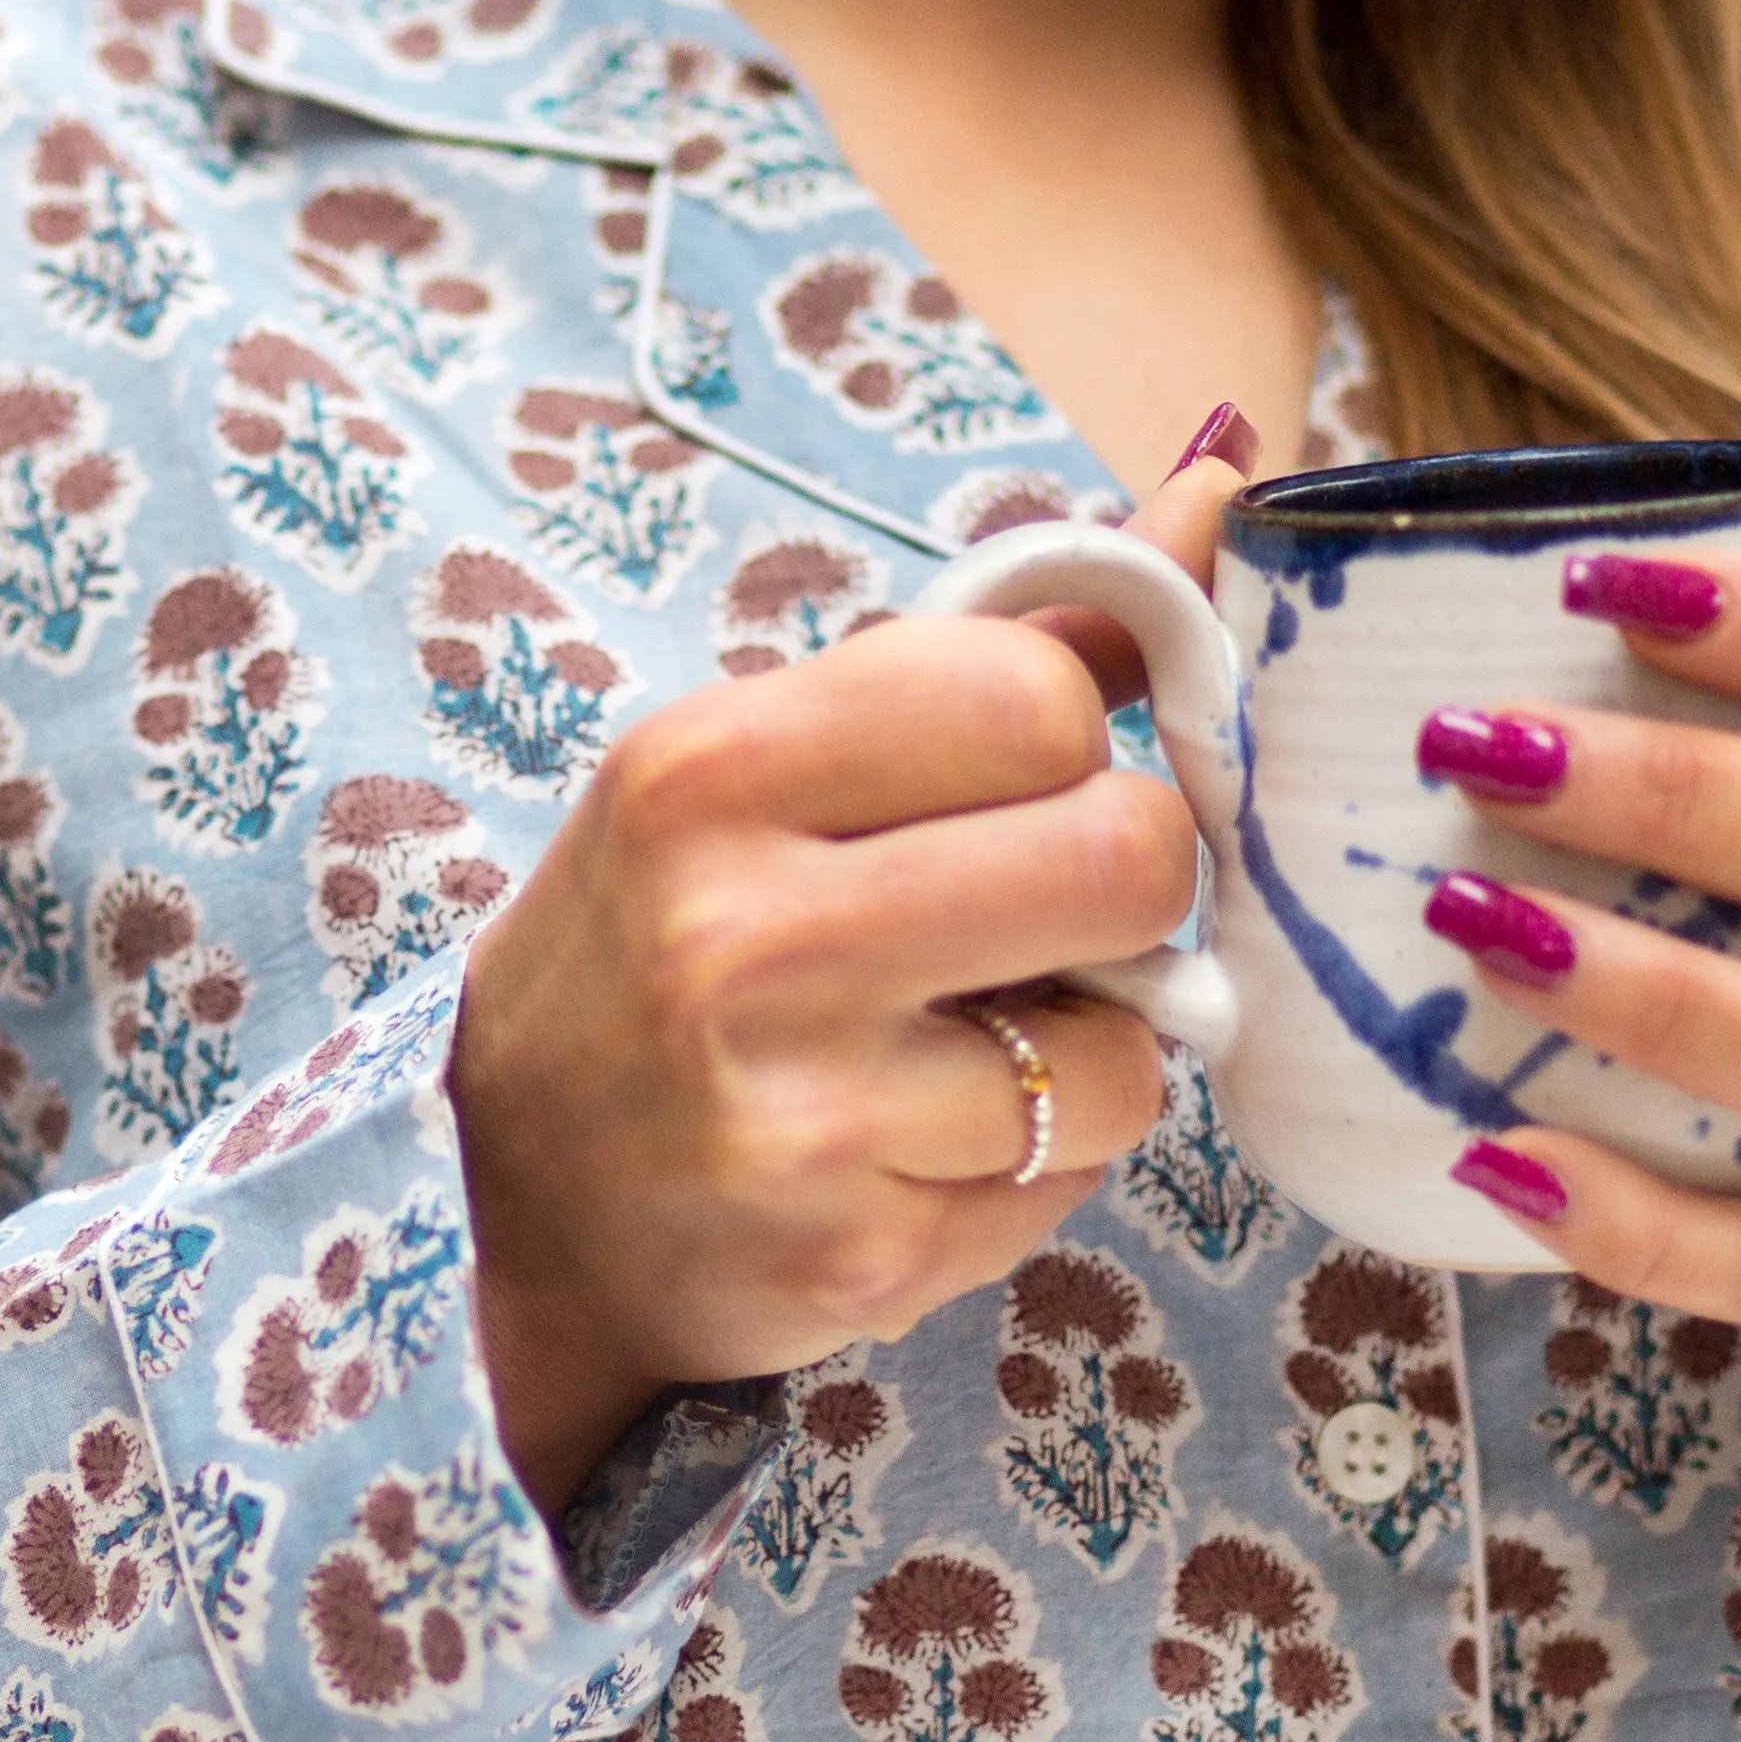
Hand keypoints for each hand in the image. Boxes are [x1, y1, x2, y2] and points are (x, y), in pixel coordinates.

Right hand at [451, 437, 1258, 1512]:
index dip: (1066, 748)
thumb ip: (998, 643)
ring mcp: (799, 1114)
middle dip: (1118, 892)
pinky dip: (1029, 1168)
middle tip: (1033, 924)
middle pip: (1128, 857)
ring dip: (1084, 1055)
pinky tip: (916, 1155)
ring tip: (956, 1057)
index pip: (1040, 698)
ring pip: (1130, 1053)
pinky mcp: (856, 1260)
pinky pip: (1071, 1183)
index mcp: (710, 770)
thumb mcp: (765, 762)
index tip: (1003, 794)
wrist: (516, 1210)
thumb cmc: (667, 947)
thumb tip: (1225, 481)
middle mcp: (742, 937)